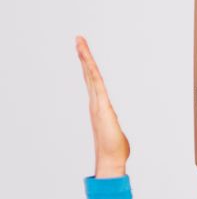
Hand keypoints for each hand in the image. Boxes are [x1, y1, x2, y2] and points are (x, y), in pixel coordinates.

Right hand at [76, 36, 129, 177]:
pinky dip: (91, 70)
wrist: (111, 159)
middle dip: (84, 56)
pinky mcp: (101, 106)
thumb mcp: (115, 132)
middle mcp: (95, 102)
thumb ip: (113, 127)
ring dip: (85, 58)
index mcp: (99, 106)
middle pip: (89, 74)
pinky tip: (87, 59)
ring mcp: (97, 103)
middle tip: (79, 40)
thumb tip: (114, 130)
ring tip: (80, 42)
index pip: (93, 82)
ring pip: (91, 75)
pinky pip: (96, 84)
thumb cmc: (114, 149)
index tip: (84, 53)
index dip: (88, 67)